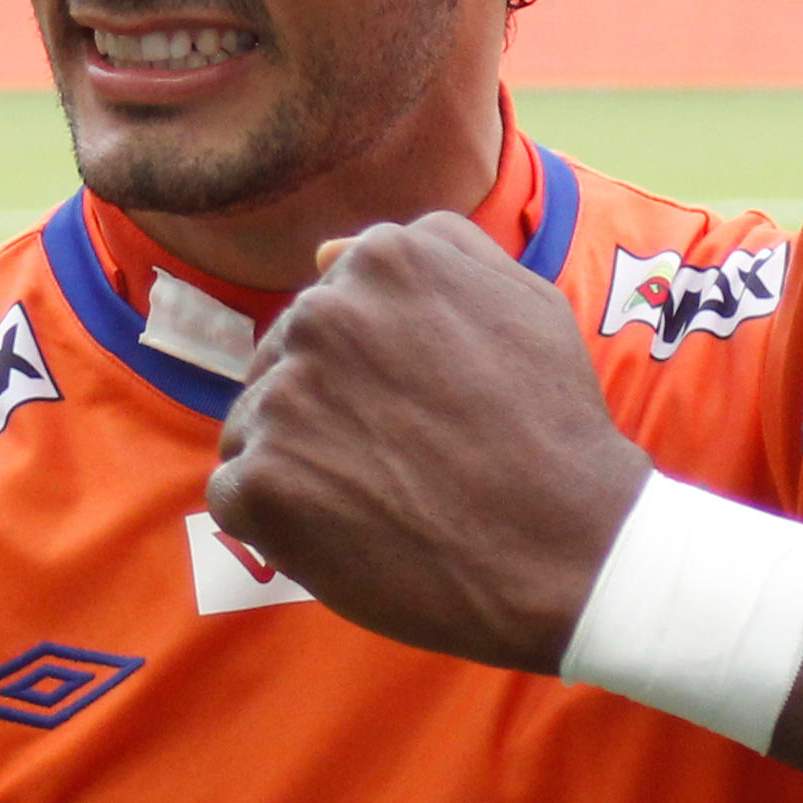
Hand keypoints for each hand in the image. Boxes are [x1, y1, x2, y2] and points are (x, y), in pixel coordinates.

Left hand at [206, 214, 652, 672]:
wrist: (567, 551)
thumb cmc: (552, 428)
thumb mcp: (524, 303)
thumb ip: (437, 252)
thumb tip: (325, 251)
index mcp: (381, 259)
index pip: (325, 310)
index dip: (365, 374)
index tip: (417, 413)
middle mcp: (322, 314)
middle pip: (281, 364)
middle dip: (324, 413)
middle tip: (402, 463)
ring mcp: (285, 398)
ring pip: (253, 426)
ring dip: (299, 465)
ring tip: (379, 499)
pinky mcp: (262, 482)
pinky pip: (235, 493)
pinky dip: (276, 523)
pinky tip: (345, 534)